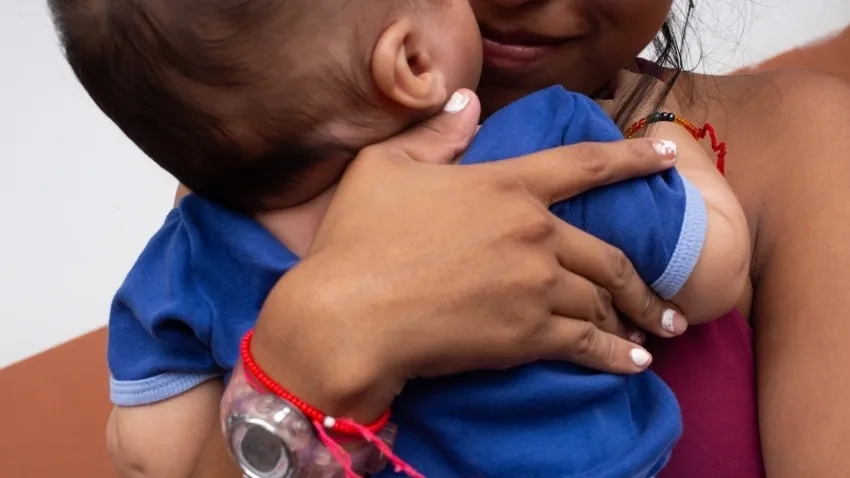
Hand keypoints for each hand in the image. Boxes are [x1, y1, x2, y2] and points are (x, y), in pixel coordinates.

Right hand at [251, 89, 684, 421]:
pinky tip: (636, 361)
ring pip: (602, 298)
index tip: (670, 157)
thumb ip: (434, 133)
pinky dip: (617, 354)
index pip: (584, 165)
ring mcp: (535, 285)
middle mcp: (533, 232)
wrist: (348, 315)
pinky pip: (588, 344)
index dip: (632, 158)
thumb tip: (466, 101)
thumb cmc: (358, 239)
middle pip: (609, 253)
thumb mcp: (383, 167)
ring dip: (633, 316)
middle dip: (644, 279)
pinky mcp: (526, 335)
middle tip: (667, 297)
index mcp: (504, 185)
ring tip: (654, 328)